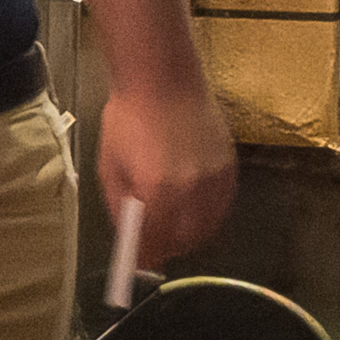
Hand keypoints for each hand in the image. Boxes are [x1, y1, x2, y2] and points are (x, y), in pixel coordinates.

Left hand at [94, 77, 235, 267]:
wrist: (162, 79)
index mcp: (157, 191)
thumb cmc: (128, 118)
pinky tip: (194, 208)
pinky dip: (209, 213)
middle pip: (186, 239)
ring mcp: (214, 178)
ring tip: (176, 228)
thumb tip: (129, 234)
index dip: (148, 255)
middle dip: (170, 246)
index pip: (157, 240)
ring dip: (192, 233)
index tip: (142, 260)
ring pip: (209, 224)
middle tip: (158, 245)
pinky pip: (223, 204)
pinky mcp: (229, 165)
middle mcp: (191, 190)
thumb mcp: (110, 165)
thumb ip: (120, 205)